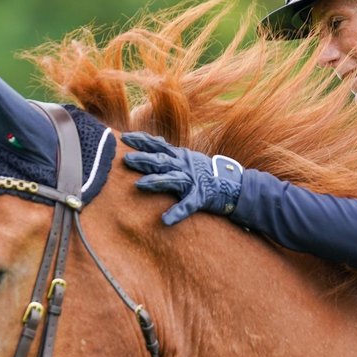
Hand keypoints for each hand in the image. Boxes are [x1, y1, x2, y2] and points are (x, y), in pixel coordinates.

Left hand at [121, 132, 242, 225]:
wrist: (232, 184)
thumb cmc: (205, 173)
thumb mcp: (187, 159)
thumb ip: (171, 153)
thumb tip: (155, 142)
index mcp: (179, 156)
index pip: (158, 145)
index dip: (142, 140)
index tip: (124, 136)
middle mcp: (184, 165)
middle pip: (161, 160)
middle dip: (143, 159)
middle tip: (126, 159)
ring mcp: (192, 181)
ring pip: (172, 180)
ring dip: (155, 181)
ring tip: (138, 185)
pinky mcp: (200, 197)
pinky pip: (188, 205)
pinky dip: (177, 212)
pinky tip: (166, 220)